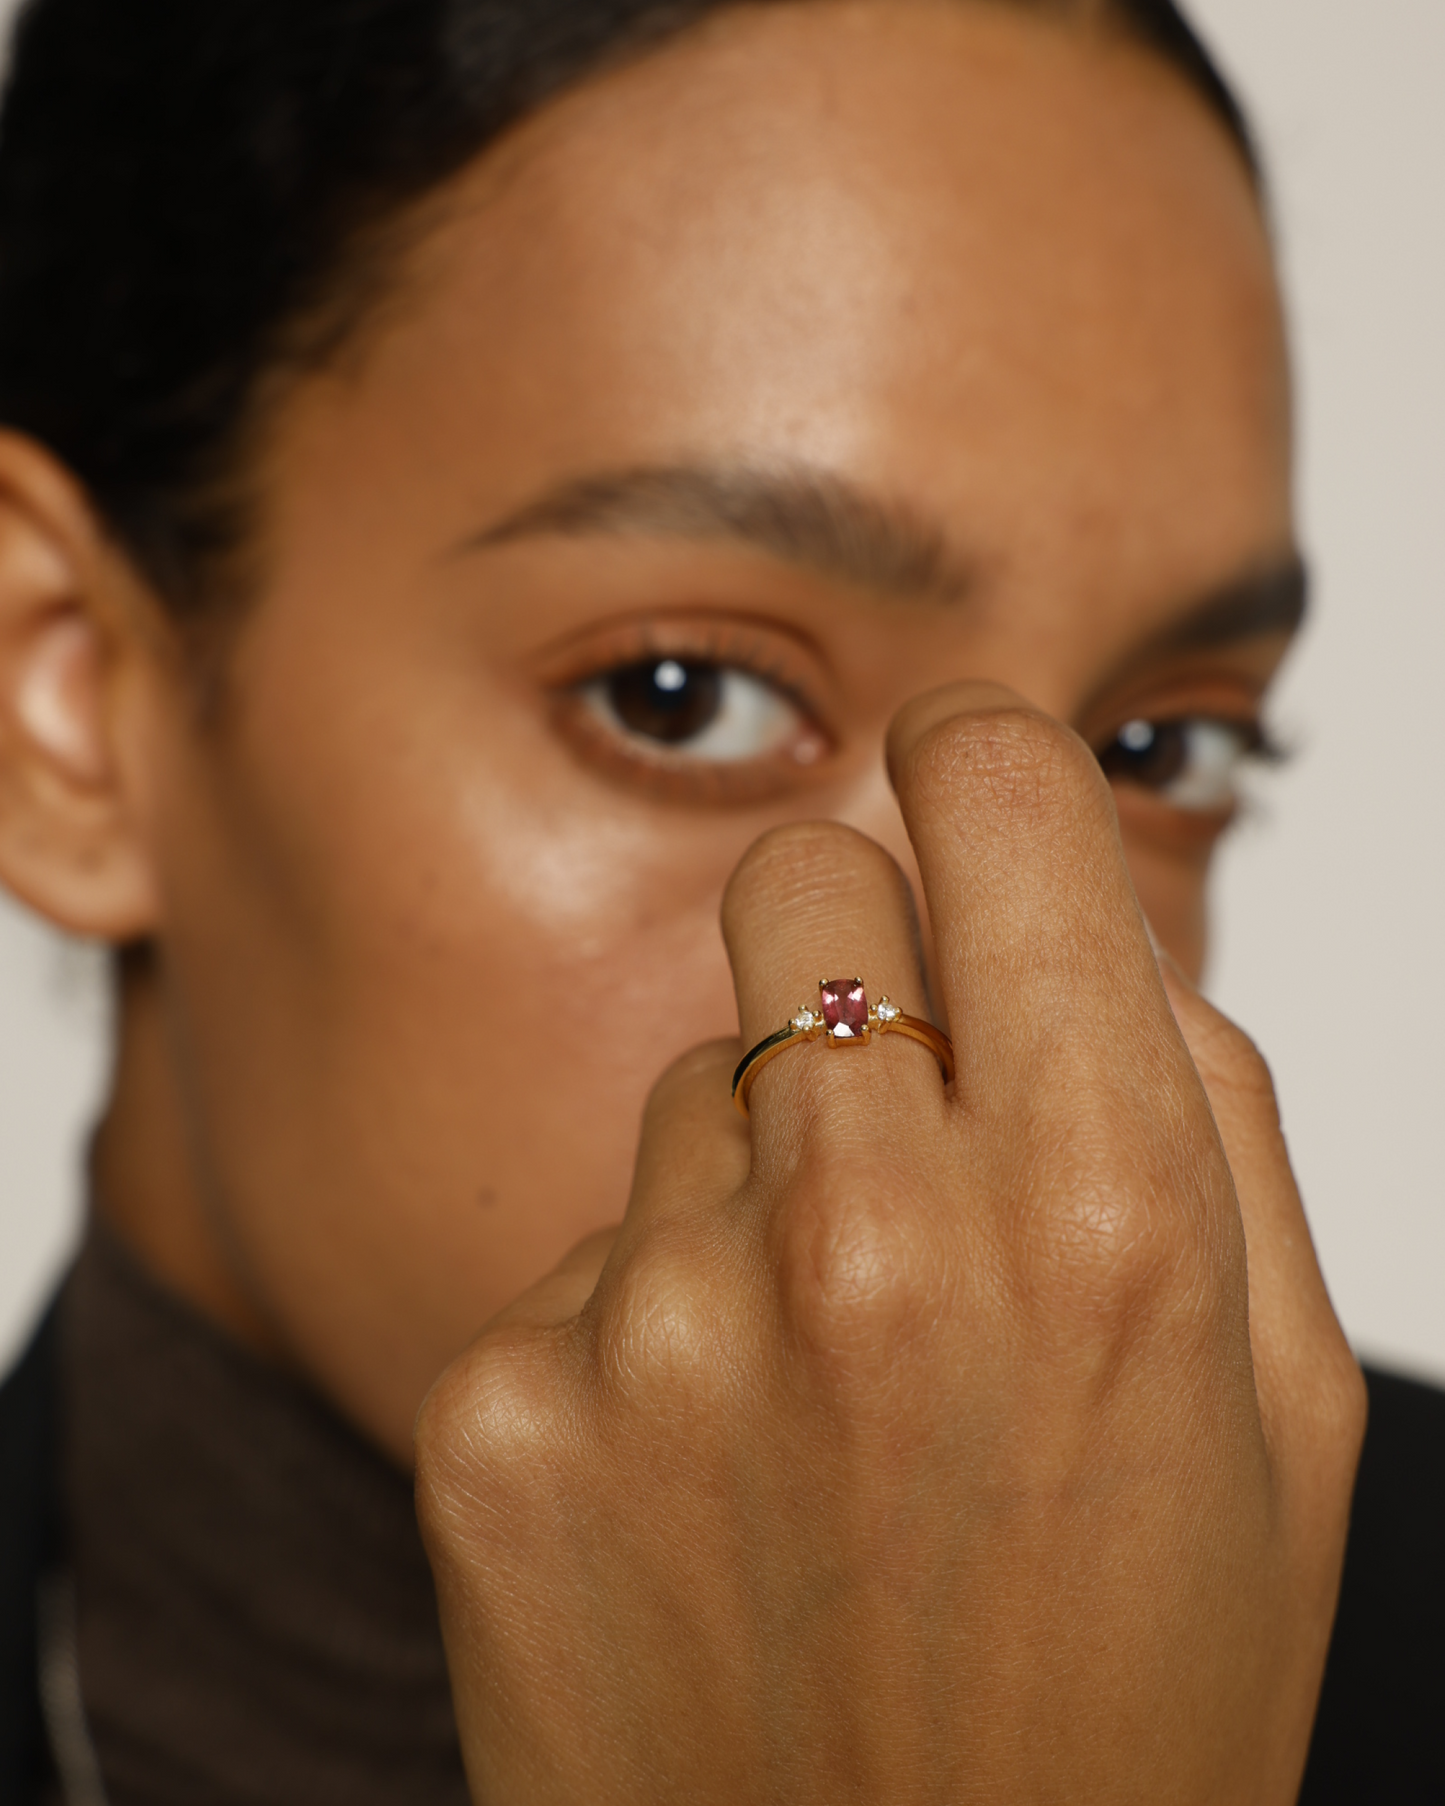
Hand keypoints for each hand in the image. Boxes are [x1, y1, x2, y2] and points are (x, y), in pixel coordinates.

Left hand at [416, 683, 1363, 1804]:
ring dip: (761, 1182)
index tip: (964, 796)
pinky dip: (651, 1328)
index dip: (978, 768)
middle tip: (894, 1110)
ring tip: (821, 1381)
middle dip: (853, 960)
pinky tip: (711, 1483)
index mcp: (1101, 1212)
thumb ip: (1206, 1113)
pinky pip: (585, 1252)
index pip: (988, 796)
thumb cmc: (1125, 1690)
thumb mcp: (1274, 1408)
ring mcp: (662, 1325)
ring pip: (691, 1082)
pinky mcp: (501, 1408)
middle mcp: (868, 1240)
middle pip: (793, 877)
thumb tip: (1085, 919)